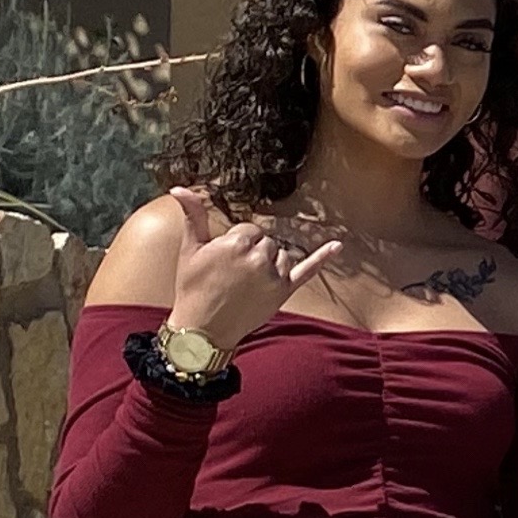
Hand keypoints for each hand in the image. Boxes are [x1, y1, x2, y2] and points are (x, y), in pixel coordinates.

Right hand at [163, 189, 342, 353]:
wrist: (202, 329)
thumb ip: (193, 215)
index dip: (237, 244)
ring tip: (247, 282)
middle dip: (253, 254)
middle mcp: (259, 257)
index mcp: (236, 242)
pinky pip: (308, 270)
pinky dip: (323, 257)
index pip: (250, 231)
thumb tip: (179, 188)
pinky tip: (338, 245)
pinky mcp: (284, 291)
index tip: (224, 261)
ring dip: (270, 263)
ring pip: (282, 255)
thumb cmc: (193, 287)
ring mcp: (274, 275)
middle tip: (233, 275)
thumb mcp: (190, 249)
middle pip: (267, 242)